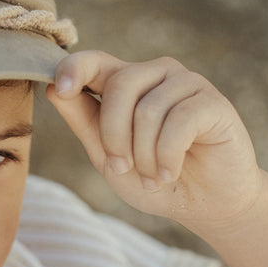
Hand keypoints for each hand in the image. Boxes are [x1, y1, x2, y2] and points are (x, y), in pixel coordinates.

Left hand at [46, 51, 262, 232]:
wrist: (205, 205)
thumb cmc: (154, 180)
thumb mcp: (109, 158)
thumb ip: (85, 123)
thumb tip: (54, 89)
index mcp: (127, 84)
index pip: (95, 61)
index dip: (75, 68)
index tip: (61, 88)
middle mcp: (157, 75)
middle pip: (119, 86)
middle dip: (114, 136)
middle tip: (123, 168)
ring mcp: (187, 84)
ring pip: (147, 109)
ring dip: (145, 156)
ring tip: (154, 177)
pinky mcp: (213, 102)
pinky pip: (178, 122)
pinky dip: (167, 157)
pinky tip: (171, 173)